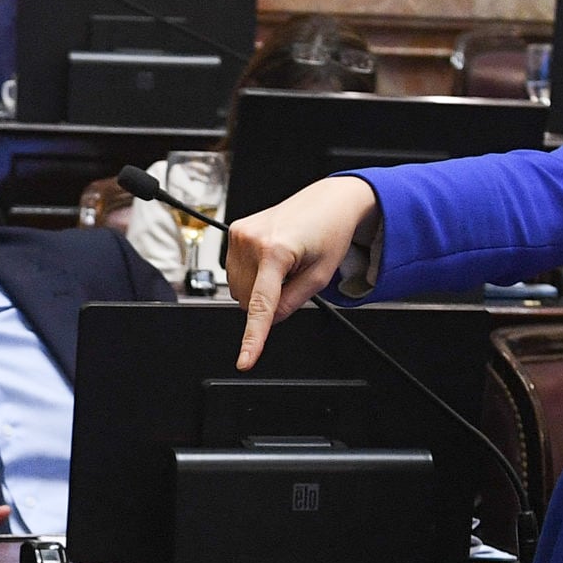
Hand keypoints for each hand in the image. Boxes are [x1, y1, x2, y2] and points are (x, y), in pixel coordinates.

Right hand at [225, 175, 376, 368]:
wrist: (328, 201)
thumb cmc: (329, 232)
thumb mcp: (320, 276)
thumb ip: (292, 303)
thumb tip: (269, 320)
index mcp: (276, 251)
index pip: (261, 305)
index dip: (252, 338)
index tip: (245, 361)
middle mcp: (251, 240)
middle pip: (248, 301)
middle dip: (268, 301)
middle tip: (292, 277)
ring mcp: (239, 233)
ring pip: (238, 289)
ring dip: (258, 287)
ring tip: (283, 264)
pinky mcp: (234, 231)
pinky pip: (234, 272)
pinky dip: (252, 274)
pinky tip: (270, 258)